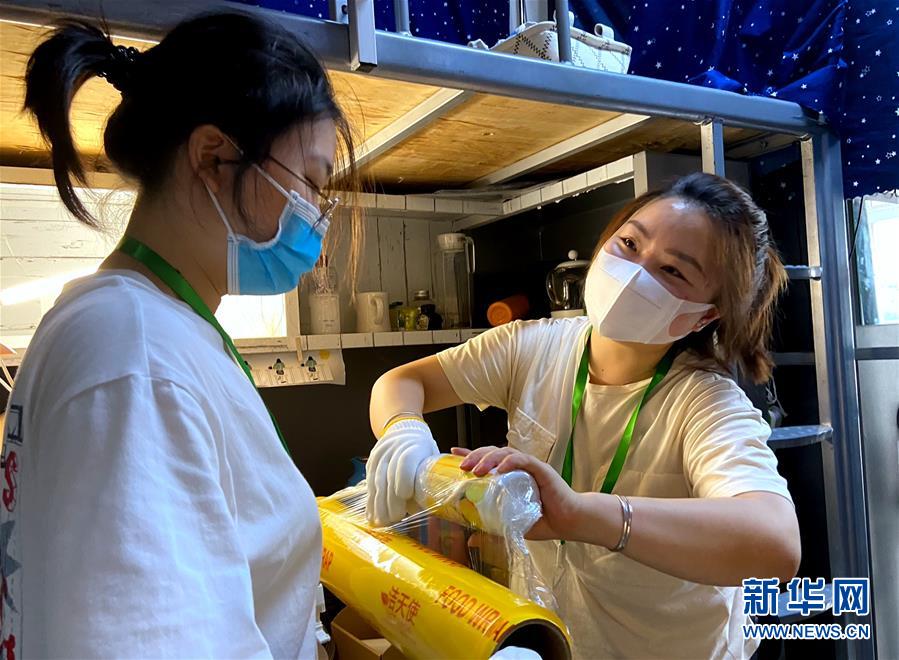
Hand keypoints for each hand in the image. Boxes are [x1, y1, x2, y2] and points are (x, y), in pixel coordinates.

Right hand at [366, 419, 438, 526]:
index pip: (406, 460)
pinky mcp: (371, 461)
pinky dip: (370, 501)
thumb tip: (424, 509)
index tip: (405, 496)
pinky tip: (371, 516)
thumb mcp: (432, 460)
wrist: (406, 432)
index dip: (404, 478)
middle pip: (389, 475)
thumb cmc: (424, 453)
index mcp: (416, 446)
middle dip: (391, 499)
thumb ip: (429, 481)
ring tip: (382, 522)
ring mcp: (381, 454)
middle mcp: (396, 448)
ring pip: (377, 480)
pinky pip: (369, 482)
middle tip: (394, 518)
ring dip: (379, 504)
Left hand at [452, 446, 583, 540]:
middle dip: (476, 455)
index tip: (453, 453)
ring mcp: (530, 467)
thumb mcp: (513, 525)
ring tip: (477, 470)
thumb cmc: (544, 521)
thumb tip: (471, 538)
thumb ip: (494, 528)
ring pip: (506, 453)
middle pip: (494, 451)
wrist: (570, 522)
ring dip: (490, 458)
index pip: (488, 459)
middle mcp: (519, 467)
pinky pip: (524, 461)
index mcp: (511, 475)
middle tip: (463, 466)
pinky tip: (501, 468)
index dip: (471, 454)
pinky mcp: (542, 470)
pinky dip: (511, 462)